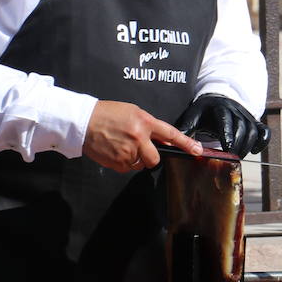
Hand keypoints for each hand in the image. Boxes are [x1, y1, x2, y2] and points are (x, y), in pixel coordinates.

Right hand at [83, 100, 202, 171]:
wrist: (84, 122)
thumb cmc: (107, 114)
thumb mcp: (133, 112)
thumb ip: (149, 126)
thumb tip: (163, 141)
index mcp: (144, 122)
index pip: (170, 134)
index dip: (185, 143)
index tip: (197, 150)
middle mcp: (139, 138)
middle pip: (155, 159)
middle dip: (150, 157)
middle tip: (140, 148)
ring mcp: (128, 152)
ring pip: (141, 165)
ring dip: (135, 159)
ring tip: (122, 145)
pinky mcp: (118, 163)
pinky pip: (128, 168)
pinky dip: (124, 162)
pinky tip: (115, 150)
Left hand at [174, 94, 269, 157]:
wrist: (219, 99)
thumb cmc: (205, 110)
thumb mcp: (194, 115)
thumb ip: (186, 127)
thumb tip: (172, 142)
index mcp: (220, 108)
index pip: (226, 121)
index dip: (228, 135)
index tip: (226, 149)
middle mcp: (236, 111)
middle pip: (242, 128)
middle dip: (237, 145)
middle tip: (230, 158)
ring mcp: (247, 116)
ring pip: (253, 131)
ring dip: (247, 146)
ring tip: (237, 157)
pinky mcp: (254, 122)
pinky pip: (264, 131)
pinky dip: (262, 142)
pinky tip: (254, 150)